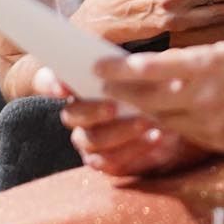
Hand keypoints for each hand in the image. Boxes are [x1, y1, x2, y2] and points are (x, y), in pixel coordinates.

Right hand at [32, 68, 208, 174]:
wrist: (177, 117)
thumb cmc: (153, 86)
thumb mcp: (143, 68)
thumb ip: (125, 64)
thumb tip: (123, 61)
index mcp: (76, 84)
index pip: (47, 81)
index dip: (50, 83)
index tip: (63, 86)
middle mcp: (76, 114)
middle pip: (71, 116)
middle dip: (93, 111)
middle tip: (114, 106)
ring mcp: (89, 140)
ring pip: (91, 141)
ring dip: (119, 131)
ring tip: (146, 121)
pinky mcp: (106, 162)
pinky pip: (110, 162)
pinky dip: (133, 150)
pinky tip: (154, 137)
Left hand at [94, 38, 223, 155]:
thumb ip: (187, 62)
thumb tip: (150, 68)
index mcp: (207, 66)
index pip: (151, 69)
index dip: (120, 70)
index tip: (97, 66)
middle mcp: (206, 97)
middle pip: (150, 99)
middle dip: (121, 93)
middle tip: (99, 86)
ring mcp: (211, 124)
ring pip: (161, 119)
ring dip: (138, 111)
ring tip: (118, 103)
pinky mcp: (218, 142)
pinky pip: (183, 134)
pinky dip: (165, 126)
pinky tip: (150, 120)